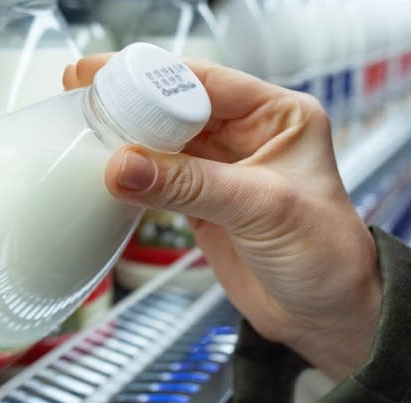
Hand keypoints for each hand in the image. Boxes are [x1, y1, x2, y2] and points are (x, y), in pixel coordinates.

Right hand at [64, 56, 381, 380]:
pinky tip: (106, 170)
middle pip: (179, 107)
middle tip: (82, 97)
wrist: (324, 316)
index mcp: (279, 116)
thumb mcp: (263, 209)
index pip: (208, 83)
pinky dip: (133, 176)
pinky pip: (159, 178)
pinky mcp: (202, 201)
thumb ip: (191, 185)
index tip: (107, 78)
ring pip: (164, 142)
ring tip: (84, 129)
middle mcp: (249, 135)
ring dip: (127, 139)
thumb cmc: (327, 257)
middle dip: (132, 102)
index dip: (156, 78)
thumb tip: (124, 165)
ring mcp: (222, 169)